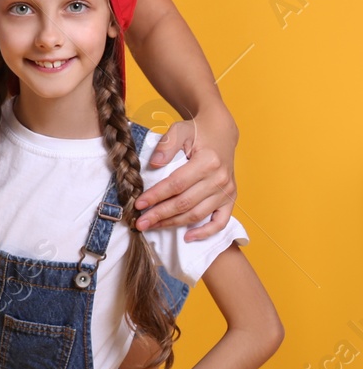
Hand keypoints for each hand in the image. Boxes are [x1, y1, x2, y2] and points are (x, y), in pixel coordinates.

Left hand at [134, 109, 237, 238]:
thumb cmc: (197, 132)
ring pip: (197, 214)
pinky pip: (220, 222)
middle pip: (185, 203)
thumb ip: (166, 145)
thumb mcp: (179, 130)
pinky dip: (205, 232)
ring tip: (153, 226)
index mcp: (208, 161)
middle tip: (140, 222)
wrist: (220, 132)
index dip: (156, 195)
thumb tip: (154, 164)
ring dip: (174, 224)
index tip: (138, 204)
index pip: (176, 184)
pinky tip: (187, 237)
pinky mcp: (230, 199)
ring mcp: (227, 191)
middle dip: (160, 214)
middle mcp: (220, 179)